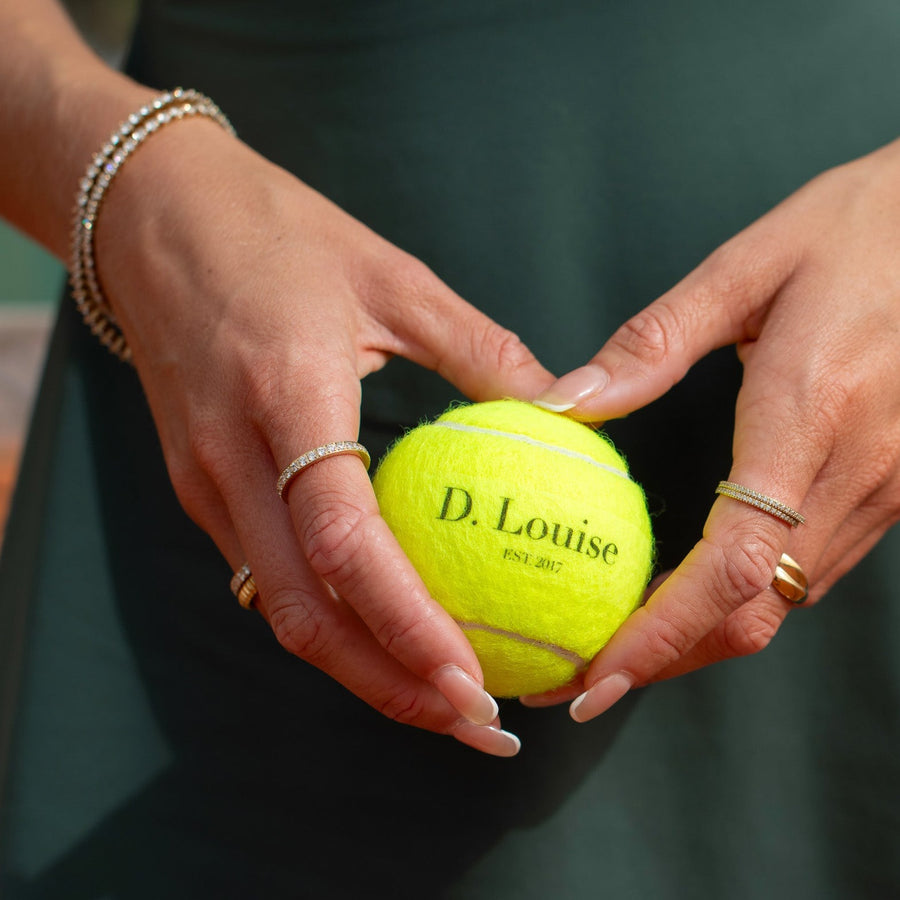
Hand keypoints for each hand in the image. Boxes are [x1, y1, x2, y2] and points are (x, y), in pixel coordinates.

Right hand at [94, 117, 554, 753]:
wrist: (152, 214)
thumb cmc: (277, 233)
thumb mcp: (392, 275)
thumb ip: (479, 347)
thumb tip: (563, 405)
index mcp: (287, 397)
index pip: (343, 539)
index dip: (406, 622)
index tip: (473, 678)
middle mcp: (232, 458)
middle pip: (303, 611)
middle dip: (389, 686)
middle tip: (477, 722)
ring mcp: (205, 480)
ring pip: (281, 607)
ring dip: (360, 667)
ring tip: (442, 697)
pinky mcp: (200, 484)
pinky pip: (268, 572)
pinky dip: (331, 617)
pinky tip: (387, 627)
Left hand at [530, 138, 899, 719]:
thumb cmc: (864, 225)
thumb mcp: (750, 264)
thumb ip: (654, 343)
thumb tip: (565, 404)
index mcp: (810, 414)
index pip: (731, 564)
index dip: (659, 635)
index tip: (593, 677)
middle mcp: (858, 472)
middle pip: (754, 610)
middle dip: (664, 661)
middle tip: (579, 682)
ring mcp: (888, 488)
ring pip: (785, 602)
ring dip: (699, 640)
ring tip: (616, 648)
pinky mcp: (894, 486)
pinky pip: (810, 570)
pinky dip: (742, 601)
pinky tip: (689, 595)